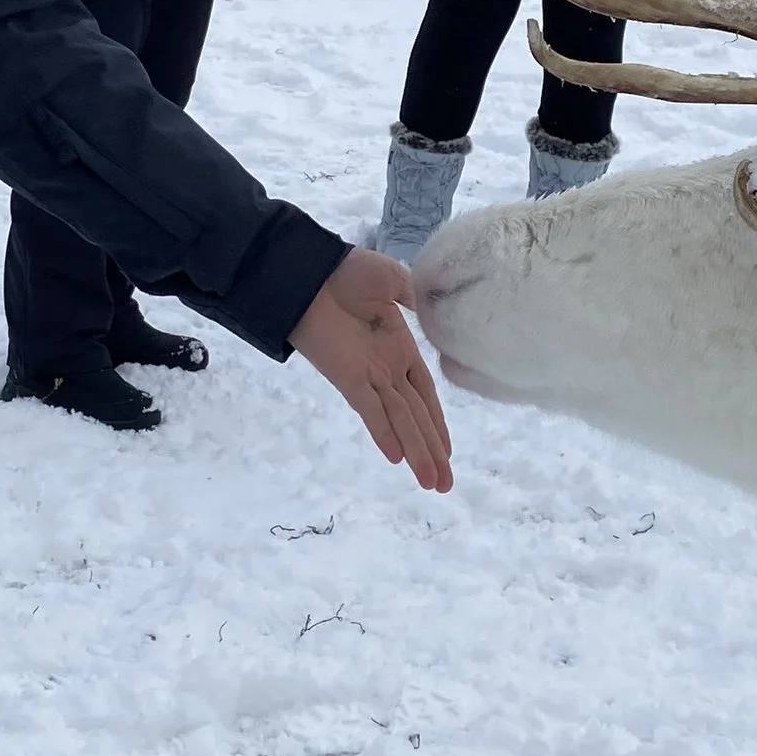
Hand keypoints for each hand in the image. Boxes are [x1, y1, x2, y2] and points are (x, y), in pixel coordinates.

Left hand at [290, 249, 453, 492]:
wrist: (307, 269)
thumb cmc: (346, 272)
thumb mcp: (392, 281)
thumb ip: (414, 299)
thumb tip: (437, 313)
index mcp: (401, 349)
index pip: (424, 394)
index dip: (437, 423)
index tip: (449, 451)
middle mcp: (387, 369)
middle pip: (415, 417)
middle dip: (432, 451)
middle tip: (445, 486)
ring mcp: (368, 375)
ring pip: (399, 420)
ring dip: (416, 451)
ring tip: (432, 483)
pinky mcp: (347, 377)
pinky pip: (370, 408)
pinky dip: (384, 431)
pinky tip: (397, 457)